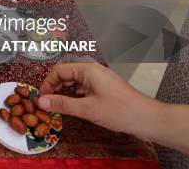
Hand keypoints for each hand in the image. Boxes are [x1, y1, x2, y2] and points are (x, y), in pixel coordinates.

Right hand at [38, 63, 160, 136]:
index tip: (41, 98)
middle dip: (54, 85)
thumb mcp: (87, 109)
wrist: (147, 118)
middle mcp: (93, 70)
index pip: (59, 70)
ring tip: (58, 103)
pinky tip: (74, 103)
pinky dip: (75, 92)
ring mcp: (100, 77)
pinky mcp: (104, 86)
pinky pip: (84, 84)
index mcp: (88, 70)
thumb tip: (41, 101)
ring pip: (75, 78)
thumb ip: (63, 104)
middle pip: (66, 72)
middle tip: (47, 101)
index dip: (47, 83)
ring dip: (64, 88)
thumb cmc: (119, 111)